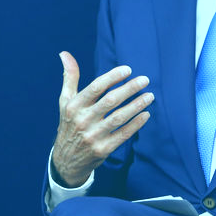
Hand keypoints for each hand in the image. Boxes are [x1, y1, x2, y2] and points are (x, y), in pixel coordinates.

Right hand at [51, 51, 153, 186]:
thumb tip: (65, 54)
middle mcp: (83, 120)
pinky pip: (123, 134)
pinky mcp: (103, 149)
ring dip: (137, 105)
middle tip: (145, 80)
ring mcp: (93, 136)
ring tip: (150, 96)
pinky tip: (146, 114)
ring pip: (119, 117)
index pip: (95, 88)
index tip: (128, 69)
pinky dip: (136, 124)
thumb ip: (69, 77)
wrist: (66, 161)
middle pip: (110, 101)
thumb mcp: (65, 102)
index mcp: (74, 106)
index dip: (112, 77)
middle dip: (130, 88)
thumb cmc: (69, 124)